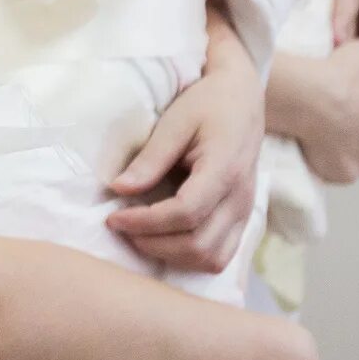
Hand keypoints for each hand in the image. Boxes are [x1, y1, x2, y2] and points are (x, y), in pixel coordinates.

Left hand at [108, 27, 263, 273]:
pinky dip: (188, 257)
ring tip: (139, 234)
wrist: (242, 100)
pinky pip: (219, 257)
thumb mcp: (175, 121)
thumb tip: (119, 188)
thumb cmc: (207, 105)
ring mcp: (245, 213)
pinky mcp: (242, 220)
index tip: (113, 217)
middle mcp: (240, 198)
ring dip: (170, 255)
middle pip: (198, 244)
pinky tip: (163, 239)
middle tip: (121, 227)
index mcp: (225, 169)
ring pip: (211, 259)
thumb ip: (150, 158)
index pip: (186, 212)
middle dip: (153, 243)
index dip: (146, 222)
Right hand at [268, 42, 358, 184]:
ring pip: (354, 159)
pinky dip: (327, 167)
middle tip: (331, 124)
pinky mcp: (343, 175)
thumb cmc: (335, 74)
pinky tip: (314, 154)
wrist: (310, 98)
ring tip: (320, 141)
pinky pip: (336, 173)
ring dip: (343, 153)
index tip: (346, 108)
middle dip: (355, 136)